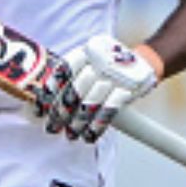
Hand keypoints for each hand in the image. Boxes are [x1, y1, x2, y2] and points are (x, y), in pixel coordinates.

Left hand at [33, 35, 159, 140]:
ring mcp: (115, 75)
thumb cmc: (107, 66)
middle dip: (60, 113)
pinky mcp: (129, 89)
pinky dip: (97, 126)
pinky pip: (109, 111)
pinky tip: (89, 135)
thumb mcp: (89, 60)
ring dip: (77, 123)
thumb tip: (43, 99)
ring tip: (70, 134)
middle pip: (74, 91)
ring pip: (90, 103)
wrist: (145, 61)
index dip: (49, 92)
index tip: (40, 110)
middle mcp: (100, 61)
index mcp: (86, 51)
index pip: (62, 72)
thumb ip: (70, 75)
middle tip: (52, 127)